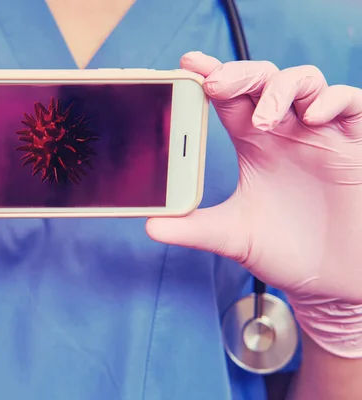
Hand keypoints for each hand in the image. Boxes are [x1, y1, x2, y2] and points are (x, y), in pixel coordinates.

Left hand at [146, 52, 361, 356]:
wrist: (330, 280)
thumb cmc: (285, 251)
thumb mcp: (233, 237)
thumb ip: (193, 229)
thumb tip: (150, 225)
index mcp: (254, 144)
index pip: (230, 98)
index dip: (211, 76)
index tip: (187, 65)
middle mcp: (286, 132)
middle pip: (262, 80)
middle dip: (239, 74)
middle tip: (216, 84)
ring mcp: (322, 135)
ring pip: (304, 82)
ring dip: (280, 89)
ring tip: (262, 119)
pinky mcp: (355, 146)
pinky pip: (351, 104)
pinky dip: (333, 101)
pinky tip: (311, 118)